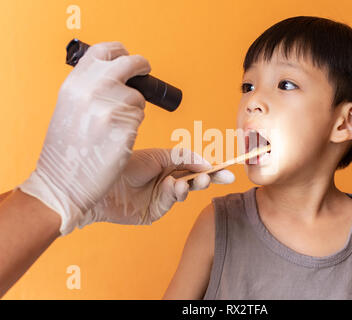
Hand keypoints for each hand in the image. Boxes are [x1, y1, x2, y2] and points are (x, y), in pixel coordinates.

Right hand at [18, 41, 150, 234]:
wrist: (62, 181)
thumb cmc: (66, 149)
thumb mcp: (70, 107)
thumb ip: (90, 87)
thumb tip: (117, 77)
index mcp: (76, 83)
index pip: (104, 52)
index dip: (120, 51)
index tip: (128, 57)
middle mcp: (93, 90)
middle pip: (130, 63)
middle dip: (142, 66)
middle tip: (146, 71)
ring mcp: (110, 108)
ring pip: (138, 98)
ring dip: (133, 110)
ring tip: (113, 128)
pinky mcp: (125, 127)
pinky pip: (139, 118)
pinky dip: (133, 127)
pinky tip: (116, 139)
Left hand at [80, 148, 234, 225]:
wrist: (101, 185)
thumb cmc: (126, 165)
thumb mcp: (158, 155)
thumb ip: (184, 158)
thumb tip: (206, 162)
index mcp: (169, 164)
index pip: (195, 165)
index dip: (211, 168)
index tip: (226, 169)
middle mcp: (167, 180)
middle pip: (195, 180)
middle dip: (210, 178)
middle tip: (224, 177)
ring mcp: (162, 196)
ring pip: (186, 191)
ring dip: (192, 185)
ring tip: (194, 180)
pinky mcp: (156, 211)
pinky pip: (172, 202)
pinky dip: (175, 194)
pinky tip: (172, 186)